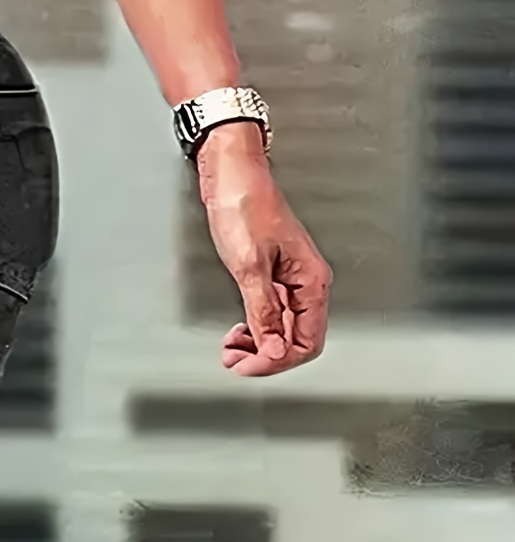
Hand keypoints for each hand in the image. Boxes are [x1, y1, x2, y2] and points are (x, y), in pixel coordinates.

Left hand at [197, 123, 331, 376]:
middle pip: (295, 341)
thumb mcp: (250, 267)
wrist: (232, 175)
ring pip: (282, 331)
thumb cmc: (244, 206)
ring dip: (258, 347)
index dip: (277, 361)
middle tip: (234, 361)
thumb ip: (263, 313)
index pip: (306, 342)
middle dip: (265, 357)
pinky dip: (254, 330)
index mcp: (310, 281)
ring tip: (232, 349)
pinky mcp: (272, 277)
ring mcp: (289, 281)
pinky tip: (238, 332)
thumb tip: (275, 350)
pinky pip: (271, 316)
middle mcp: (305, 283)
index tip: (248, 366)